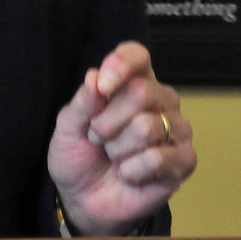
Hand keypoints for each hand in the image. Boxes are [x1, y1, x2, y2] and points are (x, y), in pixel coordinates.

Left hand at [48, 42, 195, 236]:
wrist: (83, 197)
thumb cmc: (78, 152)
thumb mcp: (68, 124)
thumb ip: (82, 101)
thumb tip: (95, 77)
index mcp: (131, 80)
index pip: (136, 55)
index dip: (120, 65)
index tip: (102, 86)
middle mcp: (159, 99)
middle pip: (140, 91)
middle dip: (107, 120)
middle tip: (98, 136)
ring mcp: (175, 129)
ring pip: (147, 126)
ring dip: (117, 148)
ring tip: (113, 155)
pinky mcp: (184, 161)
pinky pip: (157, 158)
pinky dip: (132, 169)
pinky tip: (129, 173)